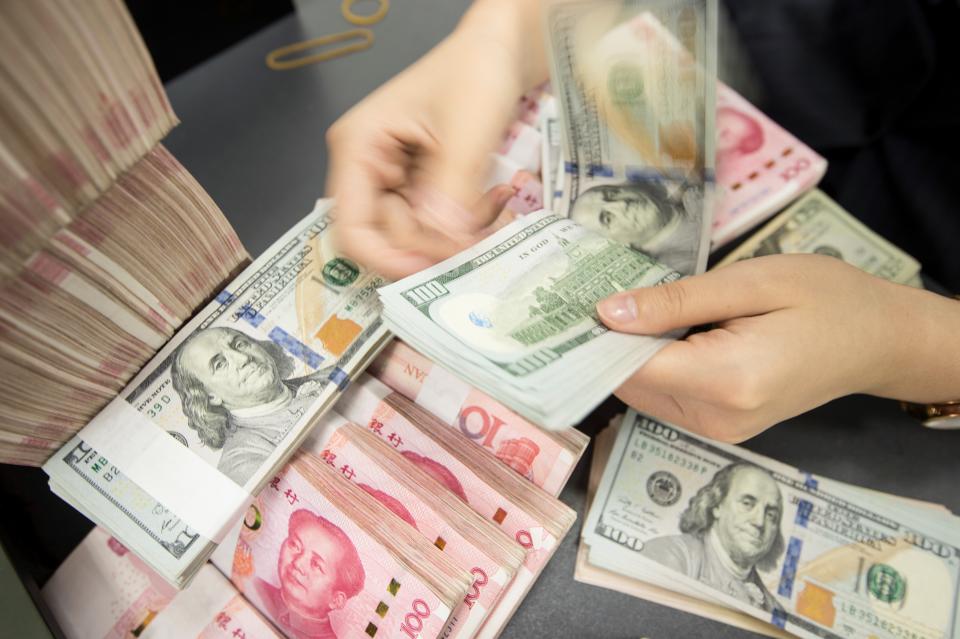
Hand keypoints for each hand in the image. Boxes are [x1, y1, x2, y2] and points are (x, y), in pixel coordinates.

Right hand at [326, 1, 545, 279]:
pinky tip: (495, 199)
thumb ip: (450, 190)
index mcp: (358, 148)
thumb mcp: (464, 131)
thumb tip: (441, 242)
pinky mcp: (423, 186)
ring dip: (459, 233)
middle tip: (479, 236)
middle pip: (389, 237)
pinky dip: (468, 222)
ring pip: (419, 236)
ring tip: (496, 206)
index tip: (430, 268)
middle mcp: (370, 168)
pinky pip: (440, 224)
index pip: (352, 227)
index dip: (387, 257)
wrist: (501, 51)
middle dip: (435, 243)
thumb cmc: (474, 71)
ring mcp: (397, 179)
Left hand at [597, 254, 959, 441]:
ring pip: (641, 392)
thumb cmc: (824, 298)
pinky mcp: (720, 425)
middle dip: (602, 344)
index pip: (628, 369)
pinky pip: (664, 395)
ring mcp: (717, 429)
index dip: (588, 341)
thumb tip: (606, 314)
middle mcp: (714, 419)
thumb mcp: (750, 283)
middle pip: (628, 384)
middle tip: (577, 294)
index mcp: (726, 381)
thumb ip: (676, 303)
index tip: (557, 307)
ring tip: (612, 303)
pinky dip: (649, 365)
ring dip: (624, 354)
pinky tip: (649, 329)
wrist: (877, 338)